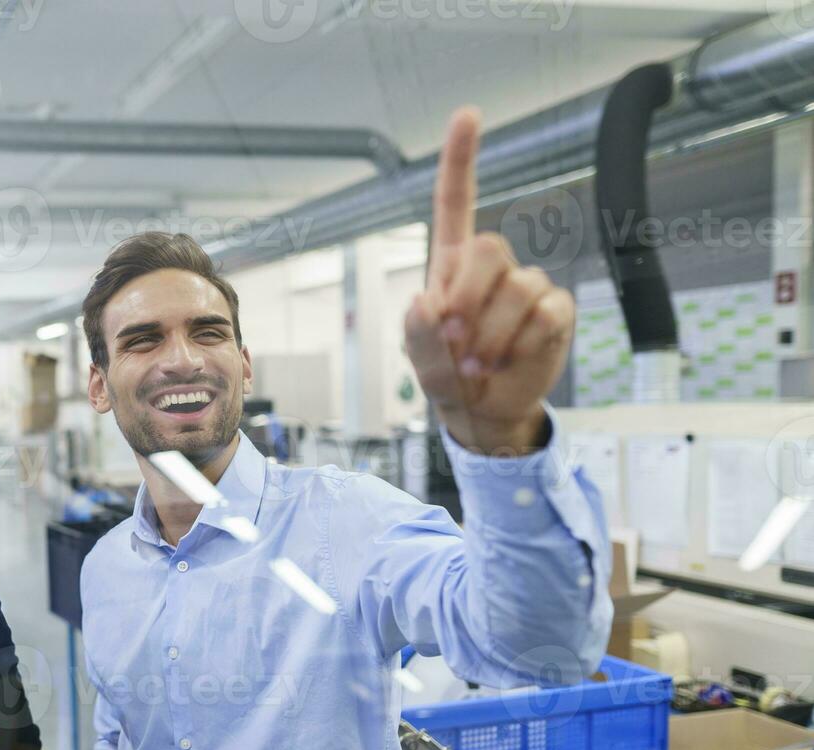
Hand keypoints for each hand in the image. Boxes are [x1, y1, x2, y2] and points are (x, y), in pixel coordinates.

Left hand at [404, 106, 572, 455]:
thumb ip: (416, 332)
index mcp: (451, 264)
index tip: (468, 115)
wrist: (483, 410)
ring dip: (491, 334)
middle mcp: (492, 268)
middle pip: (489, 247)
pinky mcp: (556, 313)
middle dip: (468, 297)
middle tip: (454, 337)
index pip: (456, 202)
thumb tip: (425, 299)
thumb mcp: (419, 358)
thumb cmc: (447, 374)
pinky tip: (506, 360)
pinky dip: (521, 344)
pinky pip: (546, 315)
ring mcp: (528, 287)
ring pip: (518, 288)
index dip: (461, 159)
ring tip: (476, 362)